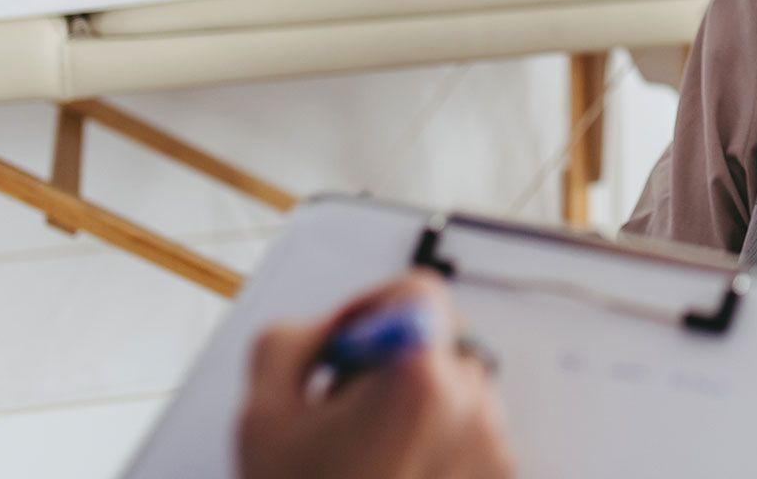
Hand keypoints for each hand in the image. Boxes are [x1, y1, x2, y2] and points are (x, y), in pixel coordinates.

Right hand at [238, 270, 513, 478]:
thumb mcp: (262, 416)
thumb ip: (294, 342)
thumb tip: (336, 327)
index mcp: (417, 378)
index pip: (419, 295)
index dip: (373, 309)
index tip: (348, 345)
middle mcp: (471, 408)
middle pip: (440, 346)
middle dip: (394, 367)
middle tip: (345, 413)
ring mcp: (494, 452)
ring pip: (460, 396)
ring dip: (420, 411)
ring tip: (369, 461)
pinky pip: (474, 442)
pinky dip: (440, 451)